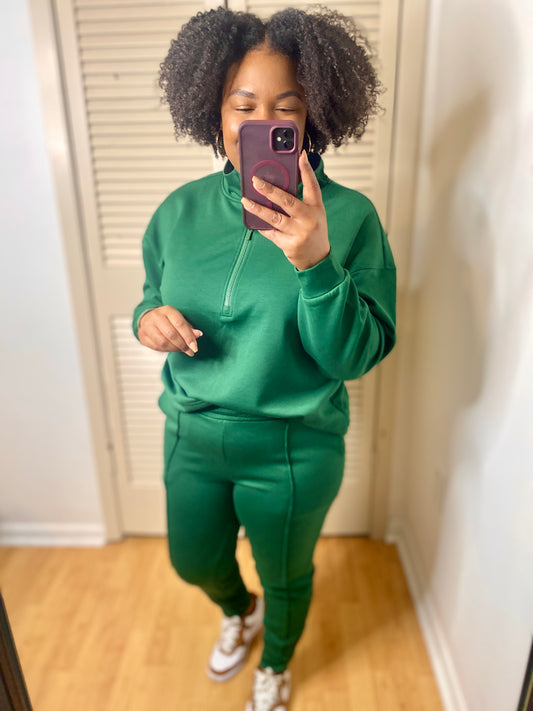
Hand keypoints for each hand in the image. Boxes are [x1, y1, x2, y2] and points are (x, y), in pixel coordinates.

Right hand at [138, 305, 202, 355]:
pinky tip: (172, 349)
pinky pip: (156, 346)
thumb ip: (189, 328)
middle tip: (190, 351)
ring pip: (163, 342)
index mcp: (168, 310)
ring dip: (175, 349)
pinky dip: (166, 350)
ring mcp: (147, 326)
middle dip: (182, 345)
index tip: (195, 347)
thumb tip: (198, 334)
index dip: (188, 337)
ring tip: (181, 350)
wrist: (148, 318)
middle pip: (171, 334)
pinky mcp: (143, 335)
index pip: (180, 324)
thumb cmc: (168, 321)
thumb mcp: (179, 320)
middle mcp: (156, 316)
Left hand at [241, 150, 329, 270]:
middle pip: (287, 201)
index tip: (300, 155)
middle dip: (269, 190)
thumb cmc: (313, 231)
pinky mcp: (289, 244)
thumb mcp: (314, 212)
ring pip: (274, 218)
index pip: (312, 185)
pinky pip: (271, 232)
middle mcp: (308, 219)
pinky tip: (252, 220)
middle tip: (255, 181)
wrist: (317, 258)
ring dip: (257, 208)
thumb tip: (280, 182)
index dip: (306, 170)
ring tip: (245, 200)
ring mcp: (299, 233)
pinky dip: (261, 226)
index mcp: (316, 207)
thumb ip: (302, 199)